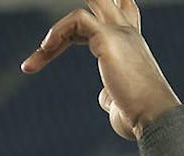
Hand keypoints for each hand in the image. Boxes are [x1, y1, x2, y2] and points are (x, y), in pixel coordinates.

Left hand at [21, 0, 180, 140]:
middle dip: (84, 6)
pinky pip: (77, 19)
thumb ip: (110, 92)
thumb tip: (104, 96)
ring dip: (55, 31)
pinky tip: (44, 52)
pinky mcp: (108, 38)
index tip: (61, 39)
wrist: (152, 115)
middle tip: (52, 36)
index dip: (97, 11)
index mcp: (129, 43)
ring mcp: (119, 32)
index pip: (120, 8)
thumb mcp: (120, 100)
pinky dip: (57, 32)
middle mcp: (127, 31)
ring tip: (31, 64)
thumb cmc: (137, 113)